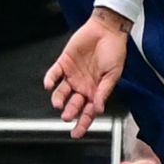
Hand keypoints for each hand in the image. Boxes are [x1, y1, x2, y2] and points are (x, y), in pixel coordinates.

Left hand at [44, 8, 131, 138]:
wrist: (107, 30)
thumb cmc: (115, 51)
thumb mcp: (114, 74)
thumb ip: (104, 91)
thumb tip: (98, 109)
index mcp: (96, 90)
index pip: (88, 111)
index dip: (83, 123)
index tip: (76, 133)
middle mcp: (83, 85)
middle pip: (74, 104)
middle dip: (70, 113)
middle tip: (67, 117)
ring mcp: (72, 75)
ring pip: (61, 92)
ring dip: (58, 99)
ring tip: (58, 104)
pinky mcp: (64, 63)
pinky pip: (54, 74)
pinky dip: (50, 80)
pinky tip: (49, 86)